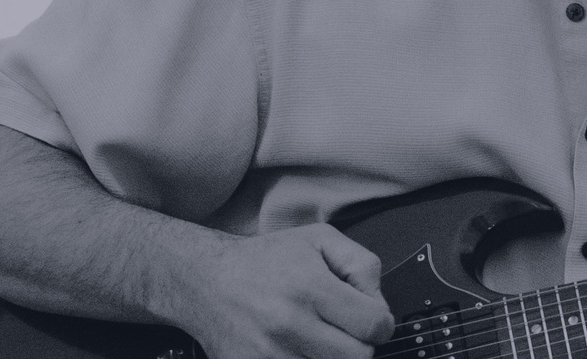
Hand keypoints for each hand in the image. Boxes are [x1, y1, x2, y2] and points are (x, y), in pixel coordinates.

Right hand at [164, 223, 394, 358]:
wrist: (205, 280)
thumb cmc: (264, 260)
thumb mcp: (320, 240)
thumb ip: (362, 265)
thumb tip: (379, 302)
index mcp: (310, 288)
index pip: (374, 326)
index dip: (381, 323)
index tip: (371, 318)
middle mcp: (290, 324)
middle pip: (358, 357)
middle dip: (359, 343)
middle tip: (344, 329)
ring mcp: (270, 354)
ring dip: (332, 355)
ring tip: (318, 335)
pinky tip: (299, 346)